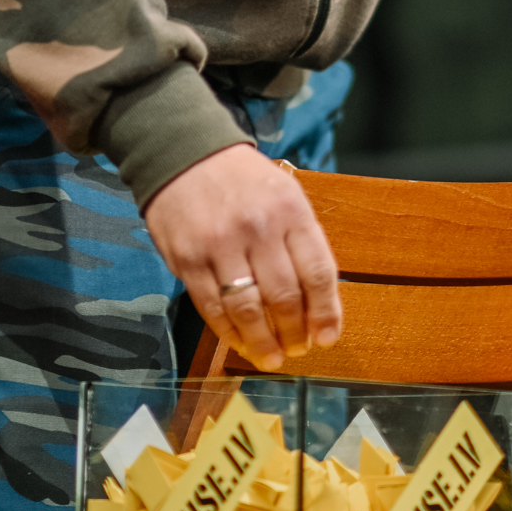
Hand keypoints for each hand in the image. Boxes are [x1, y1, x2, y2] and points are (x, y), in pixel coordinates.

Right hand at [143, 145, 342, 372]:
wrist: (185, 153)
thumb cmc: (242, 180)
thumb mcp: (284, 194)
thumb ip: (301, 241)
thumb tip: (318, 300)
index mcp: (291, 210)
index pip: (318, 273)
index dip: (326, 313)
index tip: (327, 337)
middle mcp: (258, 228)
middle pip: (285, 297)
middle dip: (295, 333)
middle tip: (298, 349)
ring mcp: (220, 245)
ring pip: (248, 310)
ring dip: (263, 343)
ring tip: (272, 357)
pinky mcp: (188, 259)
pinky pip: (213, 308)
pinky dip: (229, 332)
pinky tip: (240, 342)